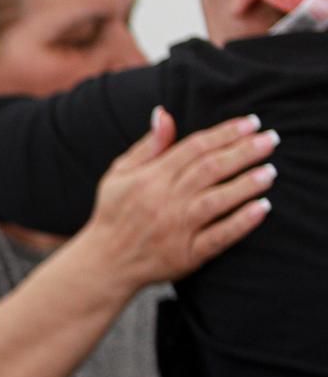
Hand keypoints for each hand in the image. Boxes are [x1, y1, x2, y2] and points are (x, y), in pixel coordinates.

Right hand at [75, 108, 275, 293]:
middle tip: (271, 140)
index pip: (194, 148)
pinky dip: (241, 222)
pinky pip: (218, 236)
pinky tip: (261, 208)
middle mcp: (164, 200)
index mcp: (149, 178)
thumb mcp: (119, 174)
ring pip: (217, 200)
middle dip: (243, 152)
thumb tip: (164, 113)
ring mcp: (177, 228)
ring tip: (270, 171)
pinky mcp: (187, 254)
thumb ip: (147, 145)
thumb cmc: (114, 214)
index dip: (225, 133)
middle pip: (209, 169)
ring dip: (246, 184)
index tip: (251, 123)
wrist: (105, 263)